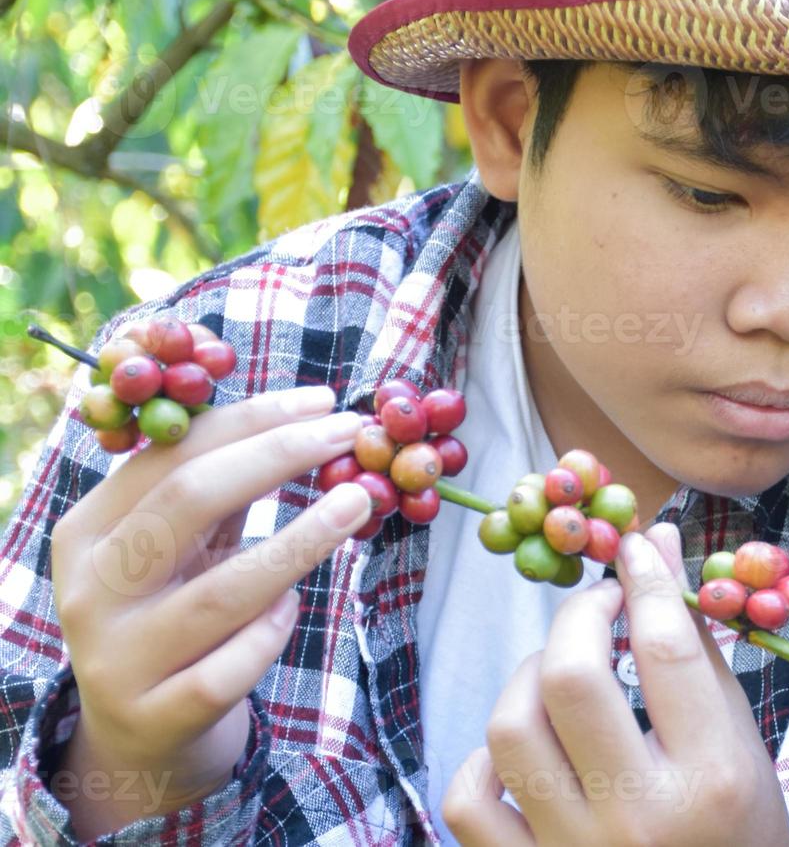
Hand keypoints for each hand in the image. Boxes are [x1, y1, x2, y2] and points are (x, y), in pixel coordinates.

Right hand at [50, 386, 371, 836]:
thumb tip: (312, 418)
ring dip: (302, 541)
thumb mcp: (179, 545)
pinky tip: (294, 603)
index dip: (254, 418)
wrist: (135, 731)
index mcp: (88, 529)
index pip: (173, 452)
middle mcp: (93, 588)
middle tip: (349, 435)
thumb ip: (221, 489)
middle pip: (190, 499)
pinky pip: (230, 669)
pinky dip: (273, 630)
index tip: (324, 400)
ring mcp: (118, 657)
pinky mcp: (155, 715)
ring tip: (357, 503)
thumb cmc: (172, 607)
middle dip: (280, 455)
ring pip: (222, 591)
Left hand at [442, 524, 788, 846]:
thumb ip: (697, 646)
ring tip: (560, 671)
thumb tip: (659, 547)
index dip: (644, 580)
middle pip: (572, 678)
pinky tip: (521, 750)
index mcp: (710, 779)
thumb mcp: (739, 742)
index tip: (635, 547)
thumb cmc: (736, 829)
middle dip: (579, 615)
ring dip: (529, 676)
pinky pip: (468, 802)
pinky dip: (483, 763)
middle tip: (599, 603)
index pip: (665, 650)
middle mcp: (639, 817)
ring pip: (510, 729)